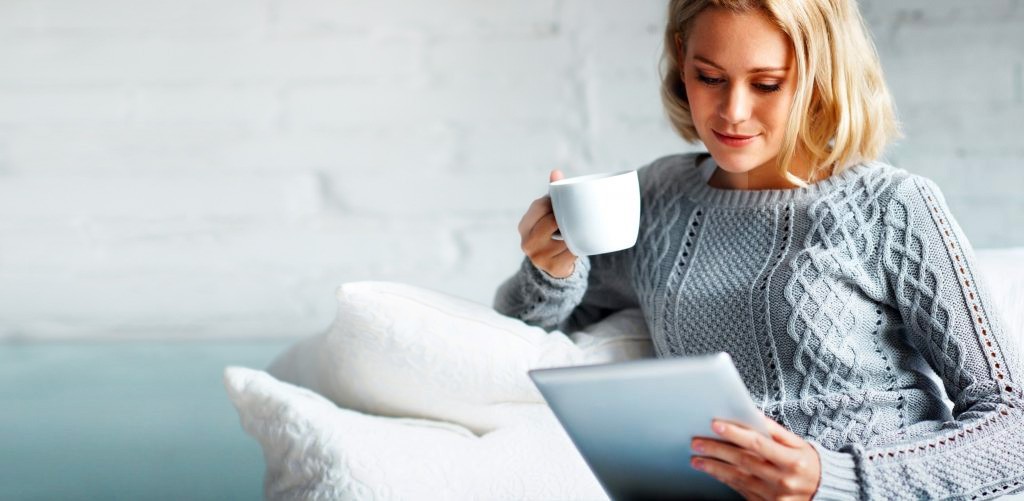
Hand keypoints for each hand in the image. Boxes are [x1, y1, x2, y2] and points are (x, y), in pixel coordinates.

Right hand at [517, 169, 576, 278]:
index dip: (554, 202)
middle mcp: (527, 242)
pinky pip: (572, 252)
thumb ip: (553, 194)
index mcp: (524, 226)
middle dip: (565, 217)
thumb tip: (556, 172)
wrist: (554, 266)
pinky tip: (579, 244)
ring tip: (578, 229)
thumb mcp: (547, 215)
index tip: (564, 202)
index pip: (540, 206)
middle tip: (575, 215)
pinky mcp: (553, 268)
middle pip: (552, 221)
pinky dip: (578, 246)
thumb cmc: (552, 233)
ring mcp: (538, 257)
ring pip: (564, 236)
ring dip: (574, 232)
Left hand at [690, 415, 820, 500]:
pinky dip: (725, 480)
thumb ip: (773, 430)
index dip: (735, 434)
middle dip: (717, 451)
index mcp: (792, 461)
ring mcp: (774, 496)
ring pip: (738, 479)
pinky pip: (741, 491)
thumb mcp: (797, 443)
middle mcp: (783, 480)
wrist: (823, 491)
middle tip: (697, 442)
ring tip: (697, 459)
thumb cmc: (808, 463)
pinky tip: (713, 472)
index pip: (758, 444)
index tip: (716, 424)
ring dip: (714, 468)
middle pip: (743, 462)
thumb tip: (751, 413)